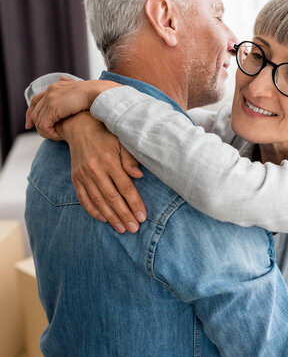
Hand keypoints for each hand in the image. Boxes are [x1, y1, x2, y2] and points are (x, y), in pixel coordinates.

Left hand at [25, 76, 120, 139]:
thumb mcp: (79, 88)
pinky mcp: (53, 108)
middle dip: (35, 124)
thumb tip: (63, 78)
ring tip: (55, 136)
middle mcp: (50, 91)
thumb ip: (69, 84)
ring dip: (45, 130)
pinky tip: (59, 136)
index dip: (32, 112)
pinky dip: (49, 133)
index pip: (36, 100)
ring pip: (38, 120)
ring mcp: (50, 99)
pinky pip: (44, 125)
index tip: (31, 123)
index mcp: (55, 87)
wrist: (100, 94)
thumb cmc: (95, 93)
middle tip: (44, 134)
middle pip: (34, 111)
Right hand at [58, 112, 146, 232]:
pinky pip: (83, 199)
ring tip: (122, 229)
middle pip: (111, 198)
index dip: (134, 203)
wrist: (80, 128)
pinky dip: (93, 211)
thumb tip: (139, 175)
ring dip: (111, 217)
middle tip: (134, 228)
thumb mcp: (122, 142)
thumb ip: (130, 159)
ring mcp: (83, 175)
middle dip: (124, 215)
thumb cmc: (107, 136)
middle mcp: (95, 169)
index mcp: (109, 161)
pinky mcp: (75, 179)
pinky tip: (104, 219)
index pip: (124, 187)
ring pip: (98, 201)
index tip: (142, 217)